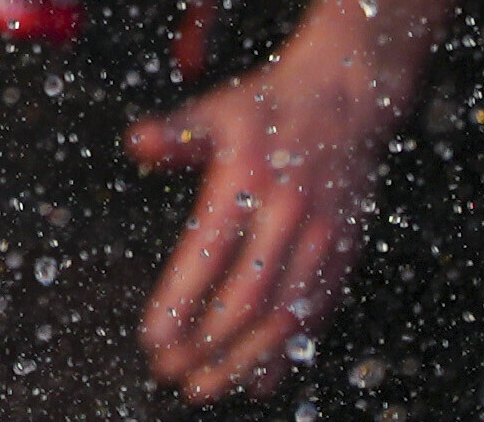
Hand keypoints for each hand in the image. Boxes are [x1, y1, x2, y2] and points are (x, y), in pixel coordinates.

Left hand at [128, 31, 401, 399]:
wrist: (348, 95)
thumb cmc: (270, 106)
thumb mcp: (218, 109)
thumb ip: (176, 135)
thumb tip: (136, 143)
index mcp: (249, 178)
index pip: (207, 253)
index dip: (180, 302)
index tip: (153, 339)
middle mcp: (288, 212)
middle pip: (247, 296)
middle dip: (208, 344)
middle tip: (173, 373)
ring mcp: (323, 236)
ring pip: (286, 315)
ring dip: (245, 360)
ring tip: (207, 388)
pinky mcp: (345, 252)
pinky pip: (318, 312)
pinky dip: (291, 351)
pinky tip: (262, 378)